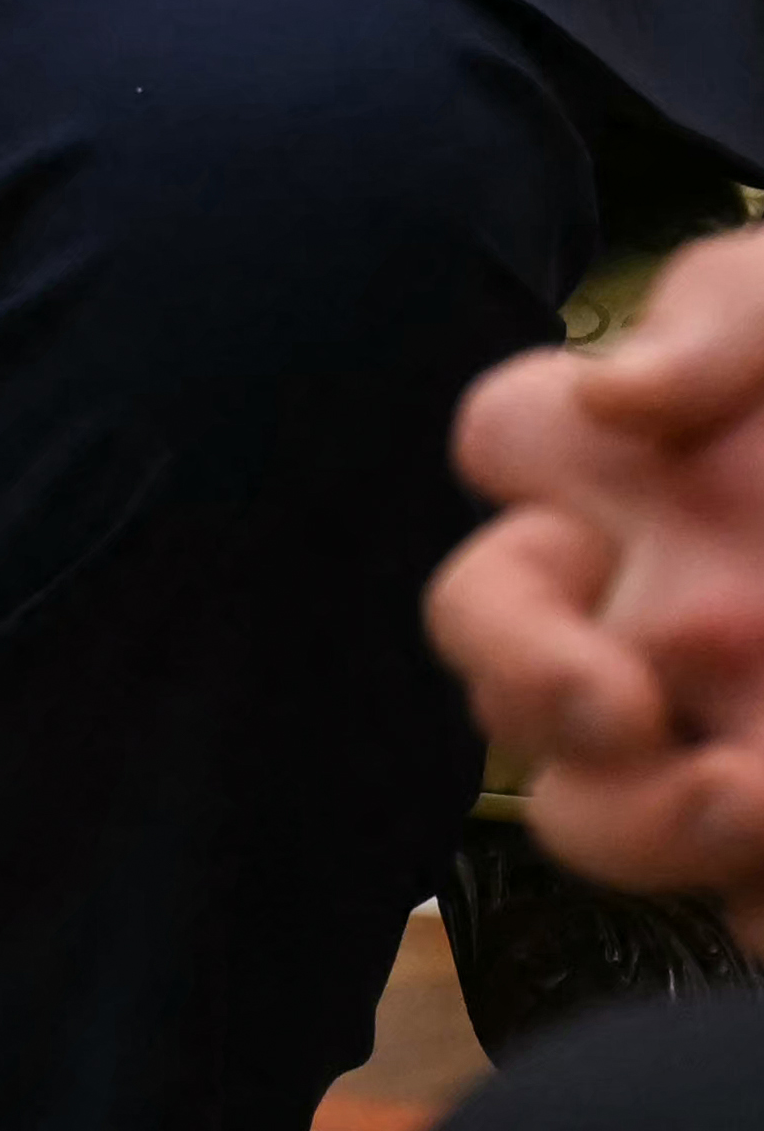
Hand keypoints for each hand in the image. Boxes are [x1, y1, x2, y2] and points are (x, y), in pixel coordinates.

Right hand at [439, 231, 763, 897]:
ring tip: (747, 808)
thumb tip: (617, 398)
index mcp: (616, 474)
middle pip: (515, 686)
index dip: (504, 502)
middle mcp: (647, 610)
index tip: (573, 553)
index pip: (499, 483)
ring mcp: (730, 727)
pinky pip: (758, 909)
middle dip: (540, 700)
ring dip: (653, 829)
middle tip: (626, 713)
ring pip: (611, 815)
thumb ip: (720, 327)